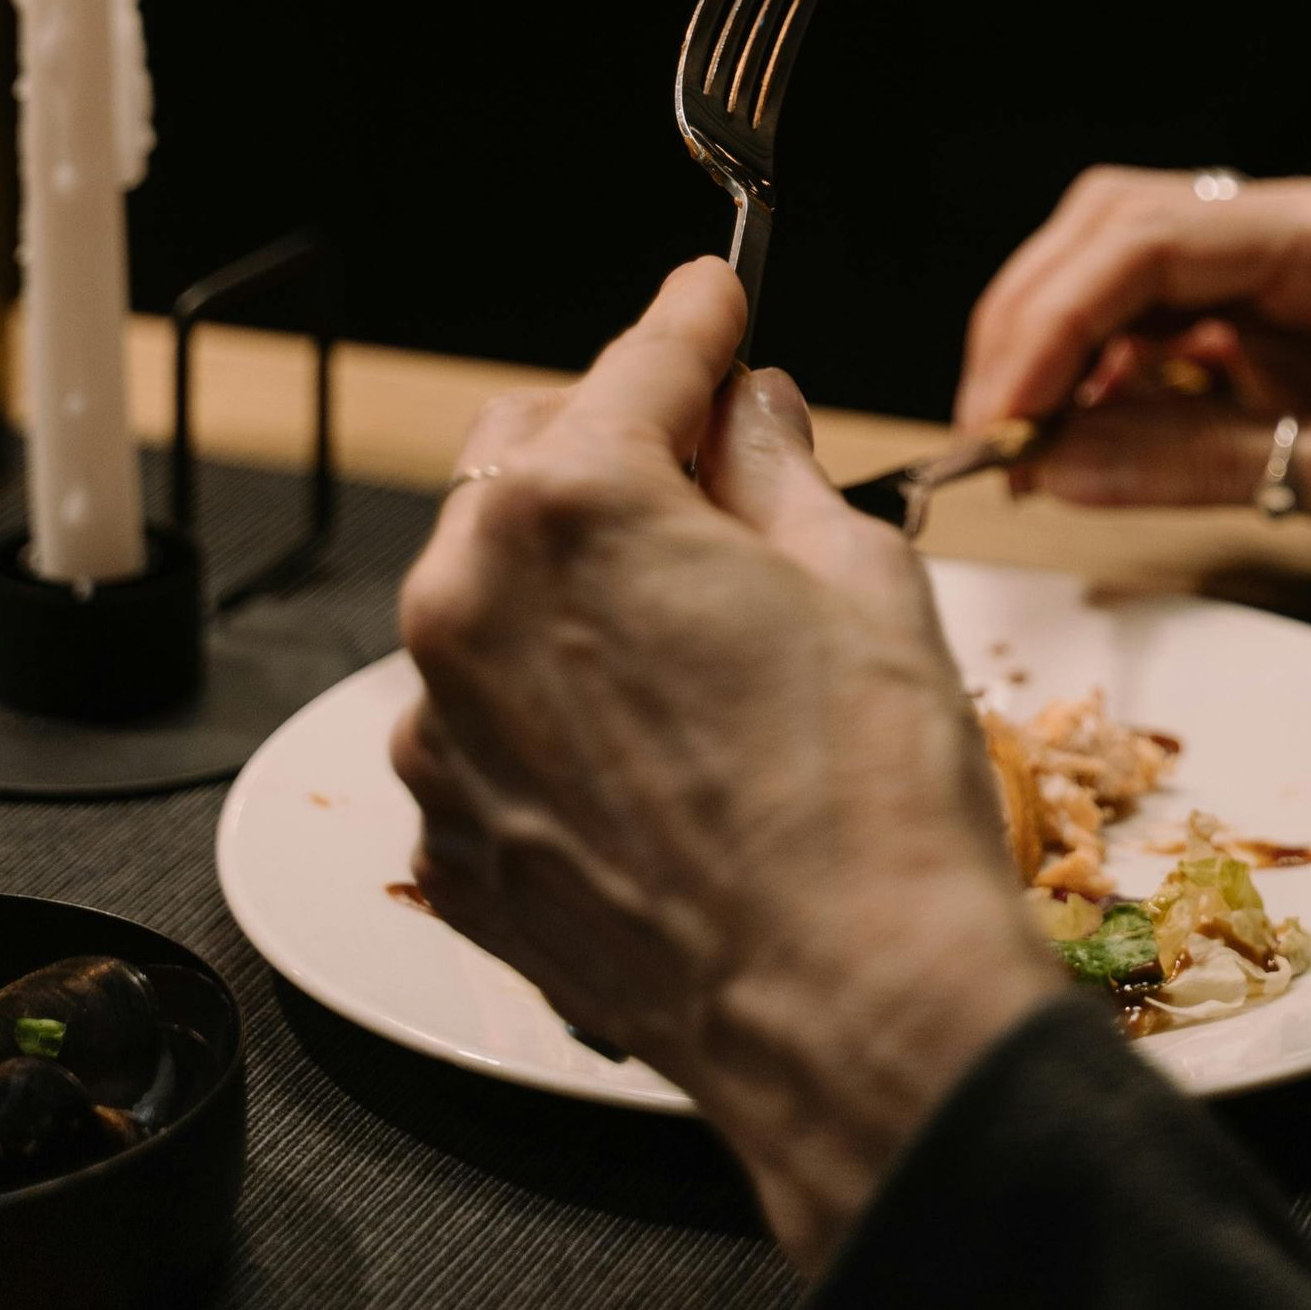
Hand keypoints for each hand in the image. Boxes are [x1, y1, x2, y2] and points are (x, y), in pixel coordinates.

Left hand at [392, 259, 1054, 1273]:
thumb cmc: (869, 798)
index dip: (696, 319)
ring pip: (493, 585)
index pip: (640, 361)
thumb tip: (751, 412)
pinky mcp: (446, 831)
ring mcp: (442, 728)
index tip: (715, 295)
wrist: (852, 1014)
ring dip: (577, 571)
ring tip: (694, 619)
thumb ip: (775, 464)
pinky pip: (482, 710)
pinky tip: (653, 729)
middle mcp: (469, 603)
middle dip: (619, 439)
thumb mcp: (858, 571)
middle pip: (530, 455)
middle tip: (720, 464)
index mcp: (572, 507)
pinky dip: (551, 692)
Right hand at [960, 166, 1310, 605]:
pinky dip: (1117, 364)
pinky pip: (1178, 312)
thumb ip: (1202, 463)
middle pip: (1120, 227)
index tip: (995, 410)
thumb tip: (1055, 460)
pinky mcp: (1302, 308)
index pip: (1147, 241)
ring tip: (1027, 439)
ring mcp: (1307, 259)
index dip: (1047, 319)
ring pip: (1135, 260)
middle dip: (1034, 319)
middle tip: (987, 428)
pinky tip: (1094, 429)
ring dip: (1065, 339)